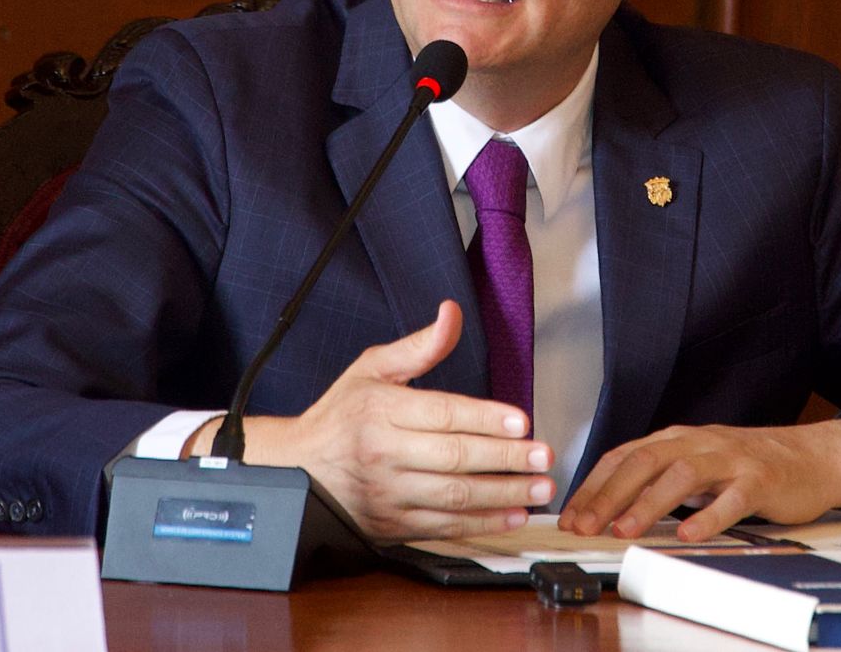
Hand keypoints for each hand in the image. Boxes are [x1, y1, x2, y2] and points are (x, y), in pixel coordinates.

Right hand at [185, 300, 554, 542]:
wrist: (297, 466)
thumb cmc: (341, 414)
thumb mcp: (372, 368)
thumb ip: (419, 346)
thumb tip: (452, 313)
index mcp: (380, 411)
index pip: (443, 414)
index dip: (486, 419)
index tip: (522, 421)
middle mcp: (383, 453)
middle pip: (454, 457)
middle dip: (505, 459)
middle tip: (544, 456)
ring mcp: (387, 493)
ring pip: (454, 497)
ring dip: (503, 494)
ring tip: (540, 487)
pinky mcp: (391, 525)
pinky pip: (443, 527)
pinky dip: (482, 523)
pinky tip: (512, 514)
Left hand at [558, 419, 840, 540]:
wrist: (814, 456)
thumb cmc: (750, 464)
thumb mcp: (698, 464)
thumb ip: (661, 478)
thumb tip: (610, 505)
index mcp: (678, 439)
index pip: (625, 456)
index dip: (594, 484)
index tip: (570, 513)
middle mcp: (699, 442)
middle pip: (645, 461)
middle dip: (609, 494)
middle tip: (585, 524)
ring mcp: (730, 460)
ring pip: (681, 475)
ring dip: (648, 503)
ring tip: (624, 529)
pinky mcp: (760, 481)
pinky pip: (731, 499)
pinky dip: (708, 516)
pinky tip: (689, 534)